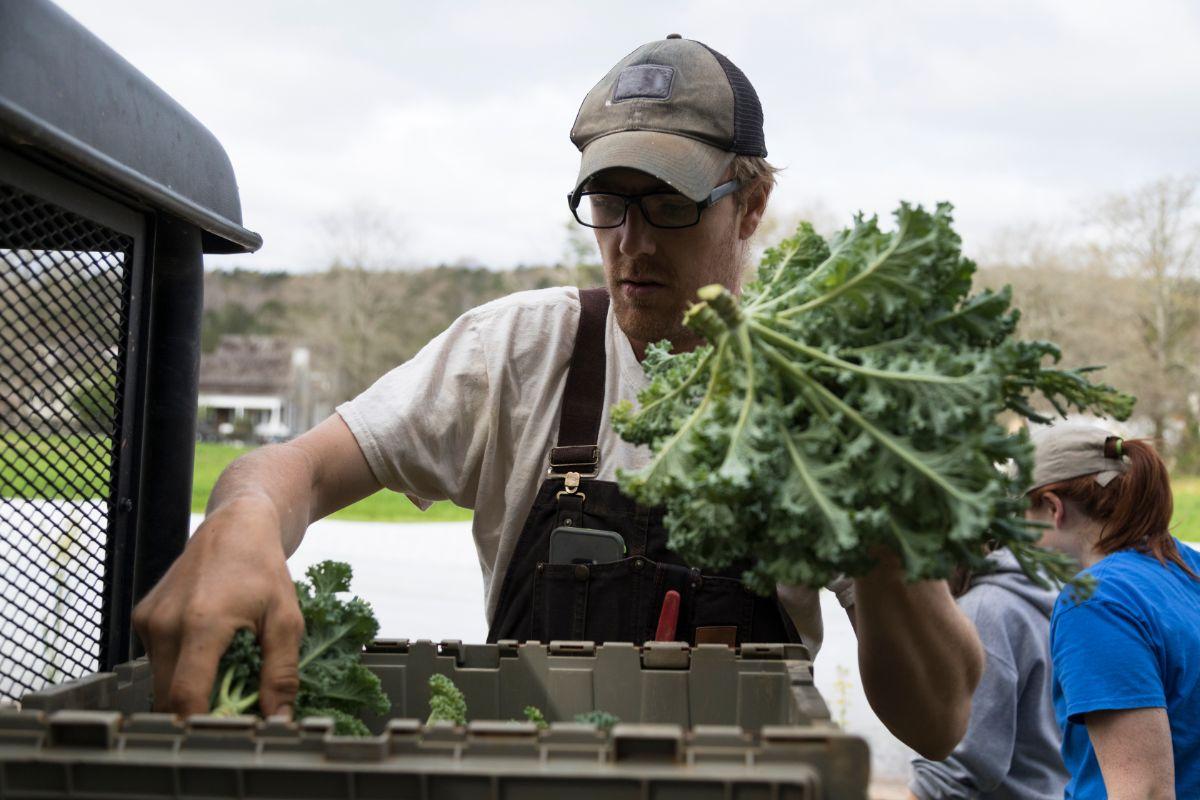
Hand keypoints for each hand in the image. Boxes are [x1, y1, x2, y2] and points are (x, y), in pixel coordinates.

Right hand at [131, 496, 304, 717]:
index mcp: (202, 623)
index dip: (202, 724)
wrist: (235, 527)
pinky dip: (179, 665)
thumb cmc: (265, 571)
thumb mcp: (286, 621)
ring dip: (188, 687)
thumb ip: (281, 673)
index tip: (226, 735)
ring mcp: (148, 620)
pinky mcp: (142, 618)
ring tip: (224, 669)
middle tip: (232, 705)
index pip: (186, 695)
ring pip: (160, 680)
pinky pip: (157, 660)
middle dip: (197, 709)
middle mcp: (165, 622)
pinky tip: (206, 646)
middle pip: (169, 695)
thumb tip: (278, 719)